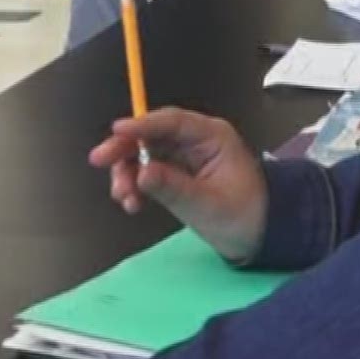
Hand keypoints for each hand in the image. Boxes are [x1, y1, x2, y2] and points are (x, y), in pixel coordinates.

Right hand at [89, 108, 267, 262]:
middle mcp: (195, 140)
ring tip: (124, 198)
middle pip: (152, 134)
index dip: (142, 125)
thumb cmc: (243, 216)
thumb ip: (174, 188)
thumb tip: (141, 174)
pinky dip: (136, 184)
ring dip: (127, 172)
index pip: (172, 122)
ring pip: (144, 154)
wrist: (260, 237)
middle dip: (124, 149)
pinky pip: (148, 171)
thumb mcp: (207, 204)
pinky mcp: (177, 174)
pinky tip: (131, 203)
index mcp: (212, 136)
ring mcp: (184, 157)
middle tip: (99, 161)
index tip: (116, 132)